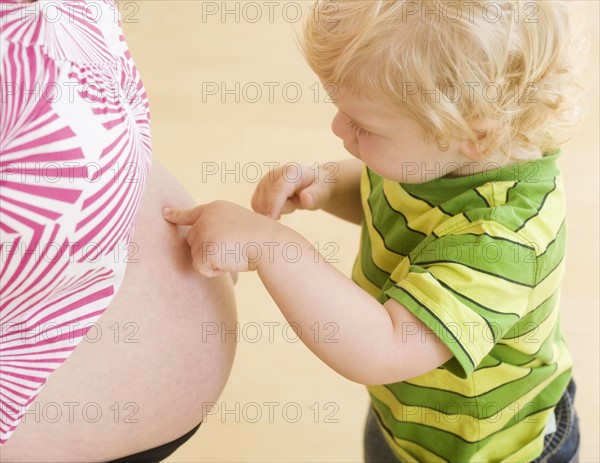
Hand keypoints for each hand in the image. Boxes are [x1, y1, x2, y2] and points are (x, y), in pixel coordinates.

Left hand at [162, 200, 278, 276]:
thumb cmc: (260, 237)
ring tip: (234, 253)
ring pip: (196, 256)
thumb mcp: (237, 223)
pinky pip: (201, 268)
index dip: (176, 215)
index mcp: (215, 208)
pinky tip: (229, 262)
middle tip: (231, 249)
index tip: (165, 213)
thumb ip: (218, 227)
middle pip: (192, 241)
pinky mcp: (204, 249)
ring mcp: (203, 232)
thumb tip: (204, 245)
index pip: (191, 213)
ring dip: (213, 261)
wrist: (269, 243)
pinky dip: (214, 271)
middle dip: (207, 251)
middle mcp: (205, 217)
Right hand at [251, 164, 335, 218]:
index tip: (272, 218)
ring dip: (275, 210)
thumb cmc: (318, 188)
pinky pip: (256, 207)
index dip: (274, 204)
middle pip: (269, 201)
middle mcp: (273, 174)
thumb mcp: (322, 192)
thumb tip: (305, 199)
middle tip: (296, 202)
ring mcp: (264, 181)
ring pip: (261, 206)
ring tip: (289, 201)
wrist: (311, 183)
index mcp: (290, 172)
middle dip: (283, 209)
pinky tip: (280, 204)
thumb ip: (315, 196)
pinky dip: (267, 210)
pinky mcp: (259, 189)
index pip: (279, 190)